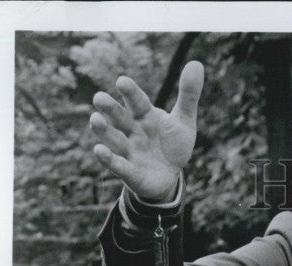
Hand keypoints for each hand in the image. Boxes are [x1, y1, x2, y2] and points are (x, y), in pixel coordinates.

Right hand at [90, 61, 203, 202]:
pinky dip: (109, 159)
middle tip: (99, 98)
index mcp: (145, 115)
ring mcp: (129, 151)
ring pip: (113, 138)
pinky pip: (118, 165)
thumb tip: (197, 63)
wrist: (169, 176)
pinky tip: (99, 150)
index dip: (130, 92)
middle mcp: (132, 130)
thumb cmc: (172, 145)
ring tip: (94, 120)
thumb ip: (188, 95)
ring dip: (104, 130)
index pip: (137, 101)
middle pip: (119, 117)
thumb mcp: (184, 121)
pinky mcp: (129, 172)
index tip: (122, 81)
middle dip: (110, 109)